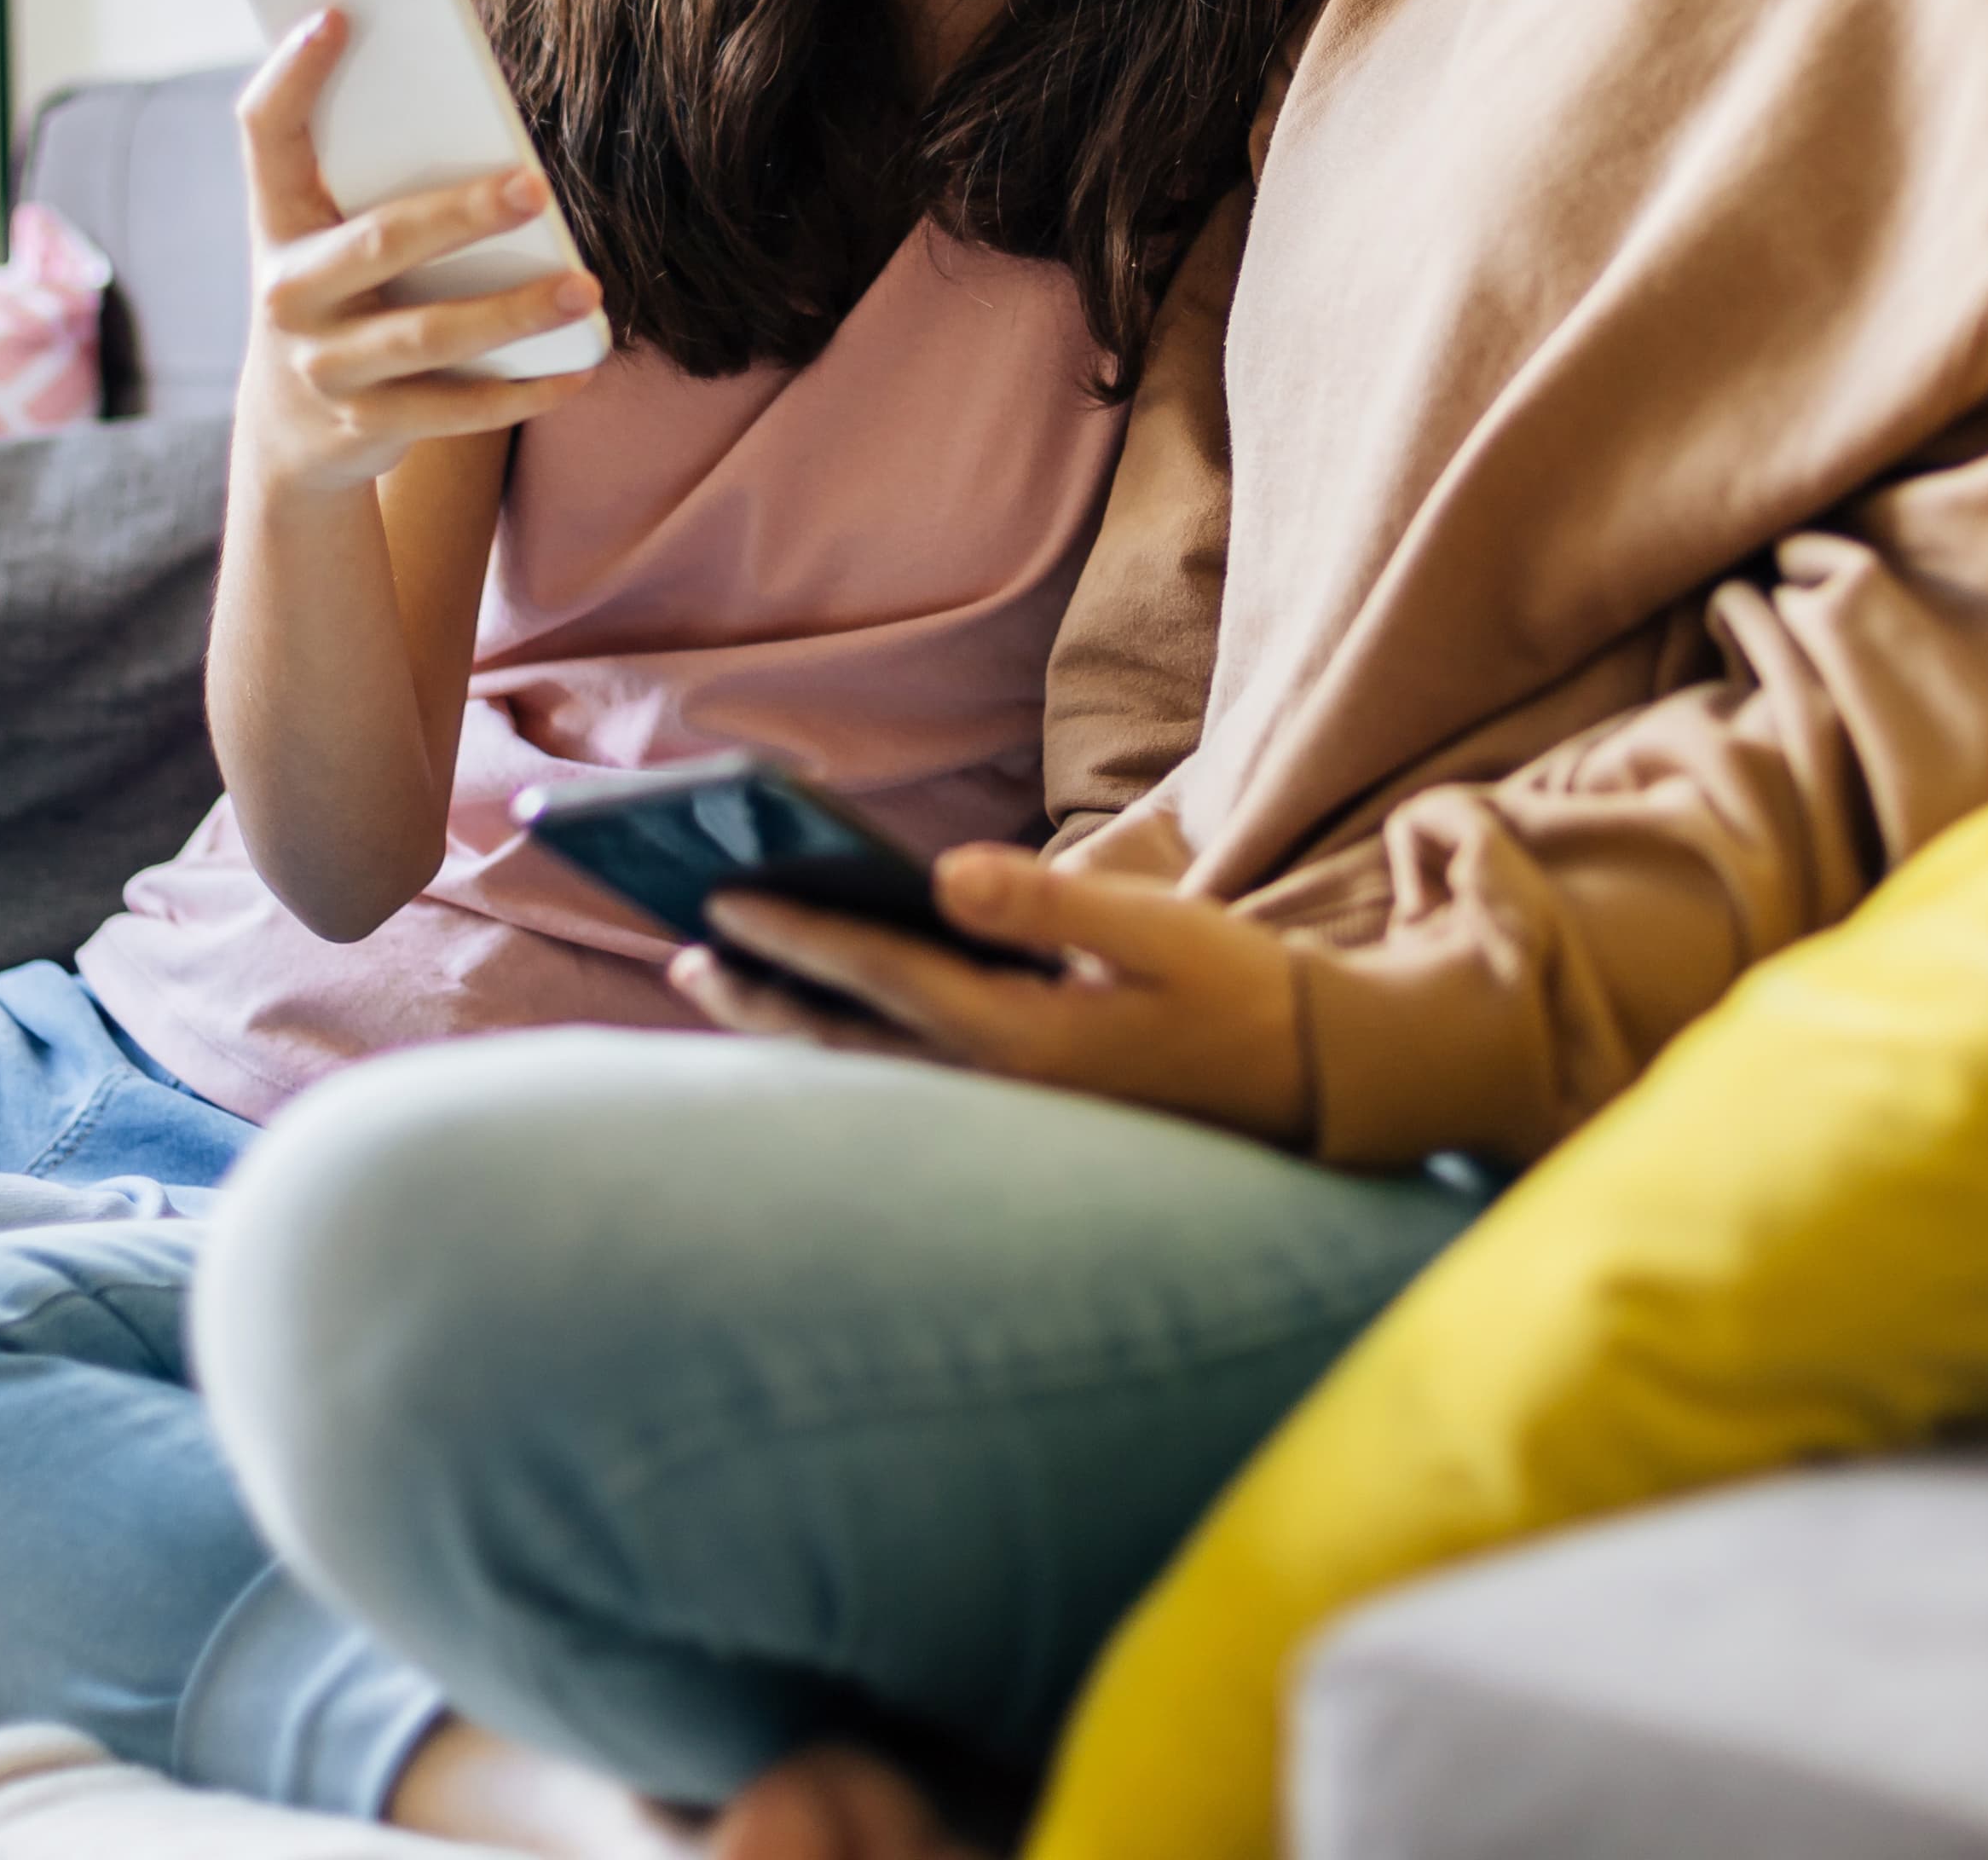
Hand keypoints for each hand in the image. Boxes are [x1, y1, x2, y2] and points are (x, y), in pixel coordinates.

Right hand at [235, 10, 602, 497]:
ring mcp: (324, 367)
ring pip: (428, 337)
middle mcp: (288, 294)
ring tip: (582, 289)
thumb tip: (487, 123)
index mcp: (277, 223)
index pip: (266, 134)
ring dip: (513, 314)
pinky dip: (522, 391)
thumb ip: (375, 185)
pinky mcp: (367, 426)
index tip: (337, 14)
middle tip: (535, 188)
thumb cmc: (338, 299)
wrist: (289, 435)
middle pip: (380, 243)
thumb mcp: (327, 241)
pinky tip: (577, 369)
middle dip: (461, 215)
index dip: (292, 74)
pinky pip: (455, 410)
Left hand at [668, 844, 1308, 1146]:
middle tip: (676, 952)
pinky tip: (814, 1025)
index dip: (794, 934)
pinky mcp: (1021, 1114)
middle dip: (757, 994)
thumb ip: (1048, 903)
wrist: (1311, 1084)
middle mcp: (997, 1084)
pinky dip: (840, 1047)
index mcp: (1022, 1036)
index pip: (880, 974)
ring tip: (717, 986)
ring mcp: (1005, 1111)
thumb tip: (944, 873)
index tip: (719, 900)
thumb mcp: (1156, 931)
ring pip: (864, 1069)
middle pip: (845, 1038)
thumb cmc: (1237, 994)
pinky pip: (900, 1083)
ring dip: (786, 1026)